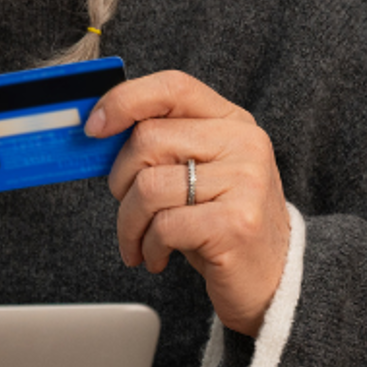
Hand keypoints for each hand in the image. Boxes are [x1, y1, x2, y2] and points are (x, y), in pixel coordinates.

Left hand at [87, 70, 290, 336]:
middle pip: (148, 140)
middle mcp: (244, 144)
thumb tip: (99, 130)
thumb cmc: (220, 224)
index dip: (125, 100)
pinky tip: (158, 257)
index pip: (174, 87)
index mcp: (232, 122)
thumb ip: (163, 146)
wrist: (272, 279)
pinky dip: (149, 247)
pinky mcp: (236, 223)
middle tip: (129, 211)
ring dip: (129, 224)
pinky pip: (164, 226)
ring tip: (140, 242)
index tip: (94, 128)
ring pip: (148, 187)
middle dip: (120, 182)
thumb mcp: (197, 174)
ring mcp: (245, 182)